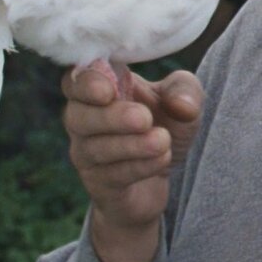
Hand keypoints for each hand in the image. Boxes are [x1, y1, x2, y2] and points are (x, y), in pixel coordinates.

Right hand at [62, 65, 203, 261]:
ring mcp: (86, 152)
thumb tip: (181, 105)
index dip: (86, 82)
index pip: (76, 79)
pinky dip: (139, 166)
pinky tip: (162, 158)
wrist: (164, 175)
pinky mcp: (98, 182)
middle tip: (144, 118)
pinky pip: (111, 175)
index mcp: (99, 87)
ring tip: (163, 140)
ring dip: (131, 145)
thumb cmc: (165, 123)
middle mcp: (83, 118)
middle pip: (77, 115)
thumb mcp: (183, 98)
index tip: (108, 89)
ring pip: (94, 148)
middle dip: (111, 117)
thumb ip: (185, 90)